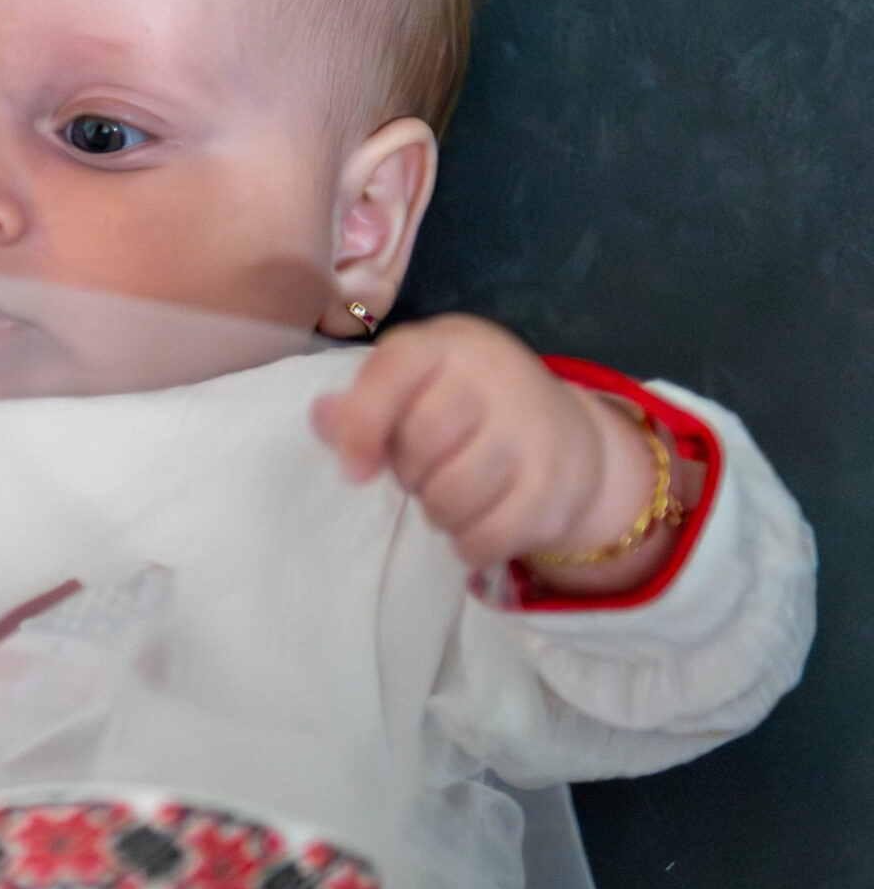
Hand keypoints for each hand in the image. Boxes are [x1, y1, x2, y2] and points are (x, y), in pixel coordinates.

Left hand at [311, 314, 677, 589]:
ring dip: (438, 512)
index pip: (394, 369)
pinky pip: (490, 534)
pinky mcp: (557, 484)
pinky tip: (476, 528)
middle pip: (421, 442)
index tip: (355, 473)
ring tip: (449, 496)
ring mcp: (534, 428)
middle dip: (408, 474)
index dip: (363, 423)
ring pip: (452, 496)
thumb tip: (320, 417)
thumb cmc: (463, 410)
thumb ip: (361, 405)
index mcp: (448, 343)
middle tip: (424, 472)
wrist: (568, 435)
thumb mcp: (412, 390)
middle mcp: (496, 375)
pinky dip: (470, 544)